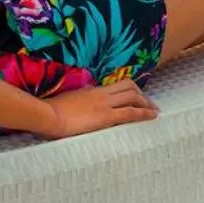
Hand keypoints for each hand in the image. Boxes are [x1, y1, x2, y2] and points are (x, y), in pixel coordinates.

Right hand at [45, 79, 159, 138]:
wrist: (49, 115)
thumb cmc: (53, 111)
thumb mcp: (68, 102)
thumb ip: (79, 103)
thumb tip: (81, 107)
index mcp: (92, 90)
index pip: (116, 85)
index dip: (130, 89)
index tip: (136, 96)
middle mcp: (101, 94)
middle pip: (129, 87)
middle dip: (142, 95)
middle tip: (150, 104)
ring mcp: (104, 104)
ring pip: (133, 97)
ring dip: (146, 103)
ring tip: (154, 111)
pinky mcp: (106, 116)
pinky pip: (130, 113)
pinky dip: (144, 113)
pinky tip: (152, 116)